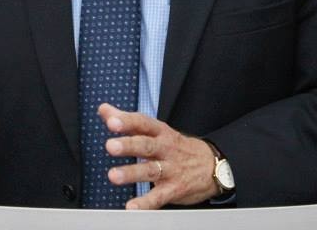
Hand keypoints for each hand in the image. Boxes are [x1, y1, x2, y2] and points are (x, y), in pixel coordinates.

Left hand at [98, 103, 219, 208]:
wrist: (212, 165)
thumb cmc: (176, 147)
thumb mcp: (156, 130)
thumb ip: (128, 121)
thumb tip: (104, 109)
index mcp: (160, 132)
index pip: (143, 123)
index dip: (127, 121)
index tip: (111, 121)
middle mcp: (165, 148)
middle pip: (146, 145)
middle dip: (128, 145)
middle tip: (110, 146)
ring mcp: (171, 169)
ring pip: (150, 170)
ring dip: (132, 173)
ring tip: (113, 176)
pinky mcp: (174, 189)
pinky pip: (159, 197)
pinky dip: (146, 203)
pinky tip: (132, 207)